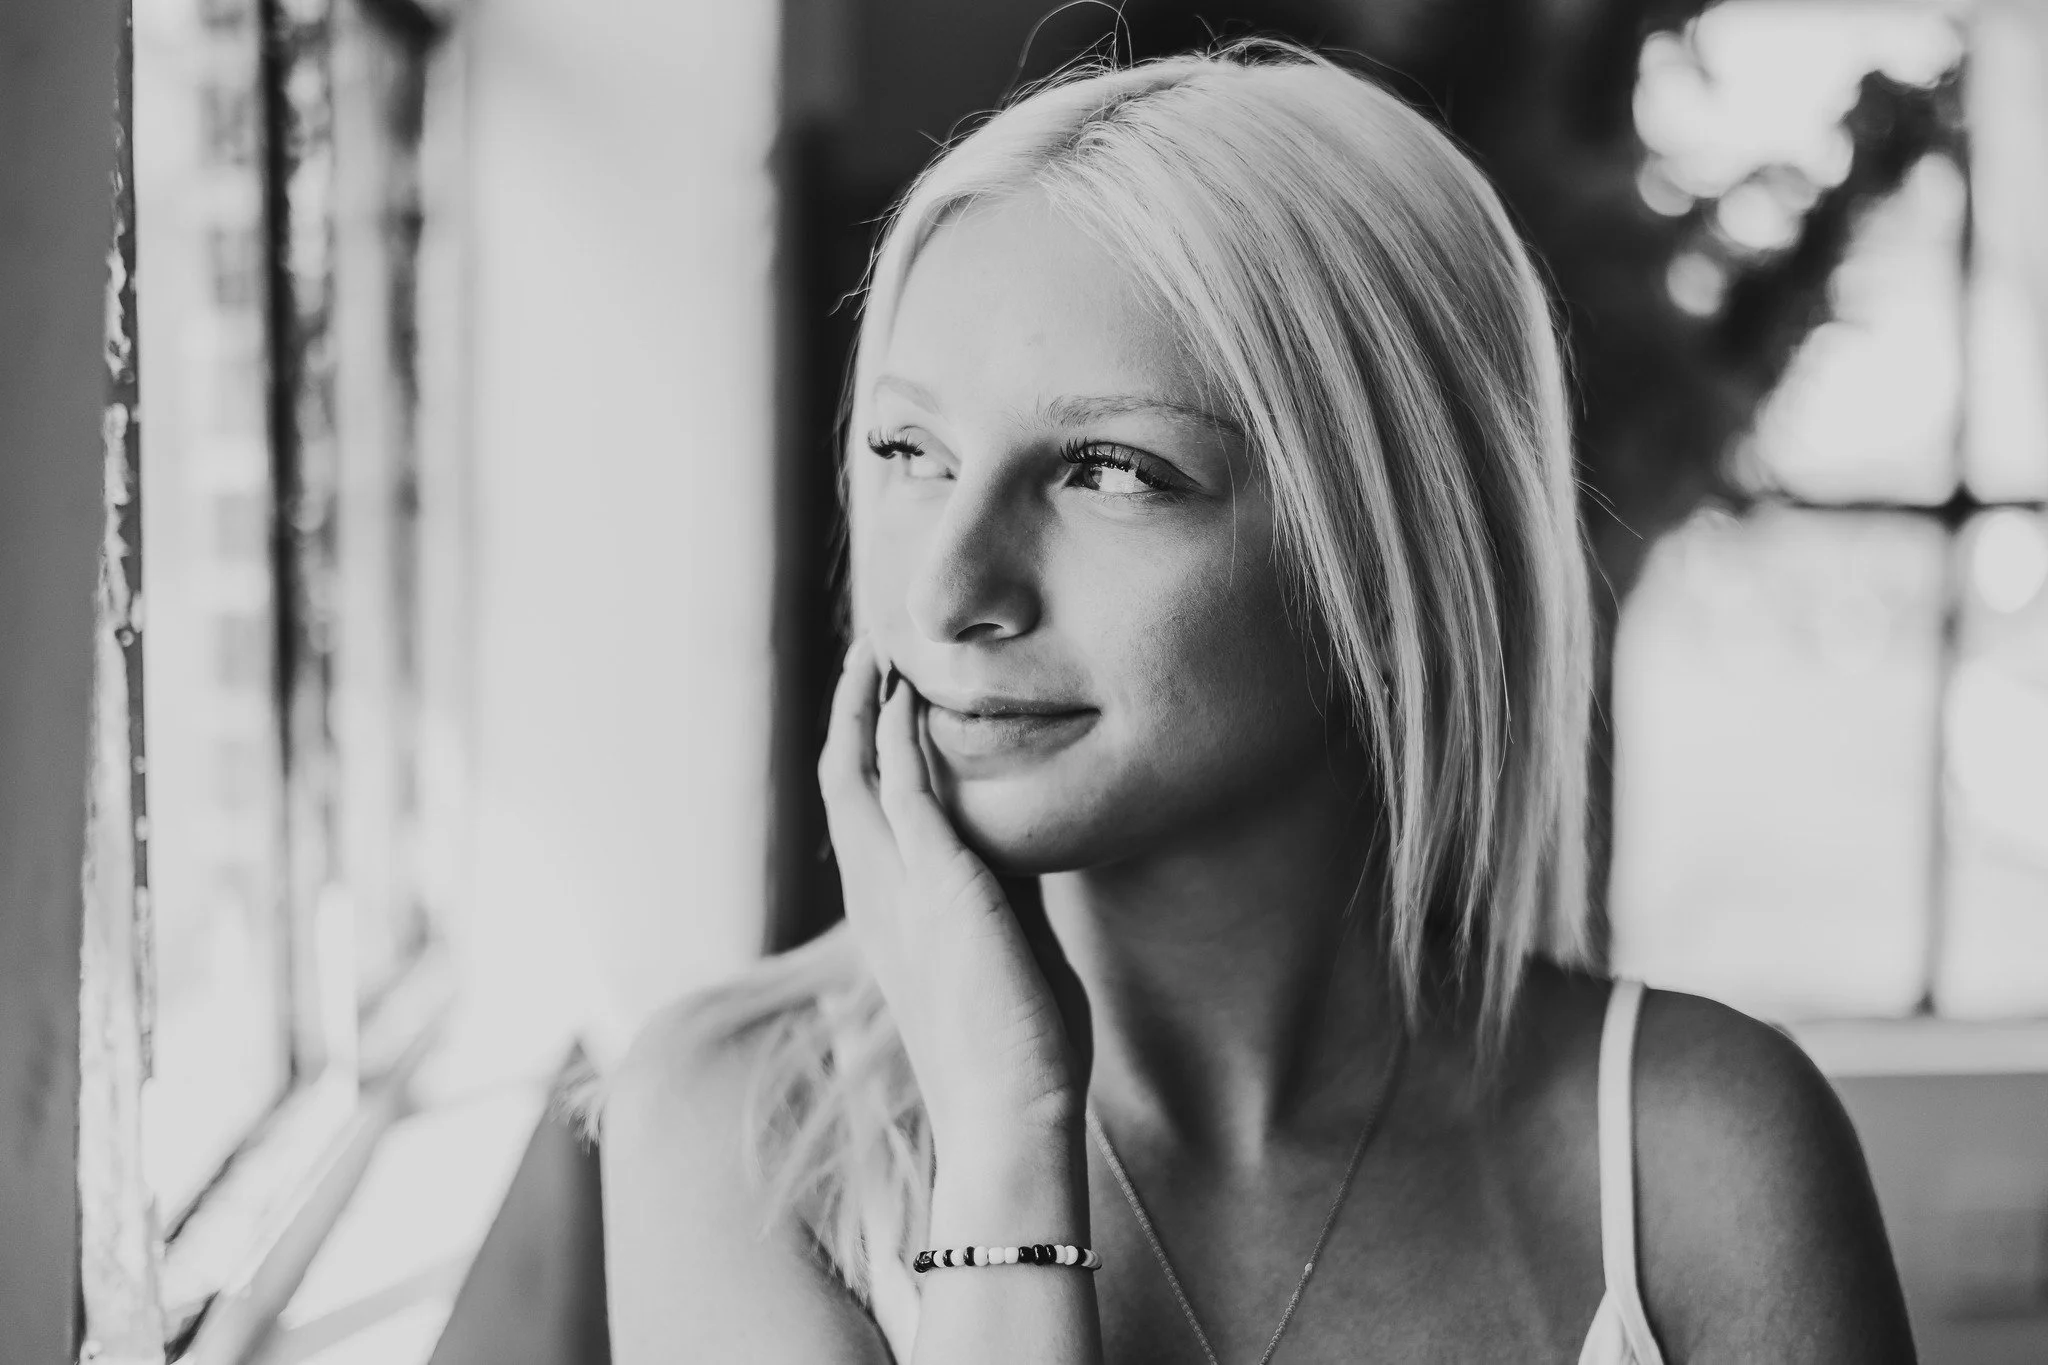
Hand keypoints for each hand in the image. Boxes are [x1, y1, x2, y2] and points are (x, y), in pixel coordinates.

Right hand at [818, 636, 1088, 1155]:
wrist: (1012, 1113)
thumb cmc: (1020, 1054)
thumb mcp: (1012, 953)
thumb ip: (1007, 897)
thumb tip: (1027, 849)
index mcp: (892, 919)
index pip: (864, 819)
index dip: (866, 757)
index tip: (887, 707)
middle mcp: (878, 899)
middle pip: (840, 783)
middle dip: (850, 714)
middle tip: (867, 656)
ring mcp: (899, 890)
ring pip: (855, 774)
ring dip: (864, 708)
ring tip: (876, 653)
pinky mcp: (938, 884)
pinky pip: (904, 788)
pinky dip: (900, 735)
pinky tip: (906, 696)